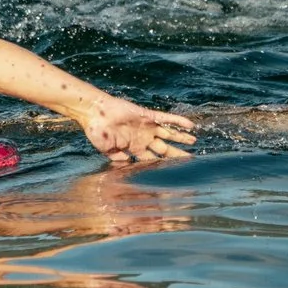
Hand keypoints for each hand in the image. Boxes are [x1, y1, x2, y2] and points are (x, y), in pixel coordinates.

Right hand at [78, 95, 195, 161]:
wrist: (93, 113)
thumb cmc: (97, 132)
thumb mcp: (108, 151)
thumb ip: (119, 160)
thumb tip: (129, 171)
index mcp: (134, 148)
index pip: (152, 160)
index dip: (162, 168)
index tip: (172, 175)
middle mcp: (143, 138)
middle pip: (164, 149)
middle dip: (176, 155)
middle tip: (190, 161)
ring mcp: (146, 127)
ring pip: (168, 134)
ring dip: (181, 138)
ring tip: (194, 142)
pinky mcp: (147, 115)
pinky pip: (166, 119)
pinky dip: (178, 121)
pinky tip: (190, 125)